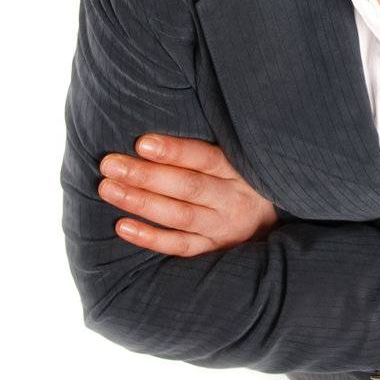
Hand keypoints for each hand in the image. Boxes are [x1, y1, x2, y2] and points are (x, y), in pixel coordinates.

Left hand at [97, 134, 278, 255]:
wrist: (271, 221)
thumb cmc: (242, 179)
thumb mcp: (238, 158)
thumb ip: (206, 148)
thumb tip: (156, 131)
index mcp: (240, 170)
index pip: (205, 159)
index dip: (174, 152)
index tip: (142, 143)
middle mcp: (233, 199)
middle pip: (187, 187)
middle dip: (146, 176)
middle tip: (110, 164)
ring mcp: (222, 227)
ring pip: (179, 216)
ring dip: (141, 202)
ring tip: (108, 188)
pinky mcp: (213, 249)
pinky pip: (179, 246)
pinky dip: (150, 237)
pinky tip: (122, 225)